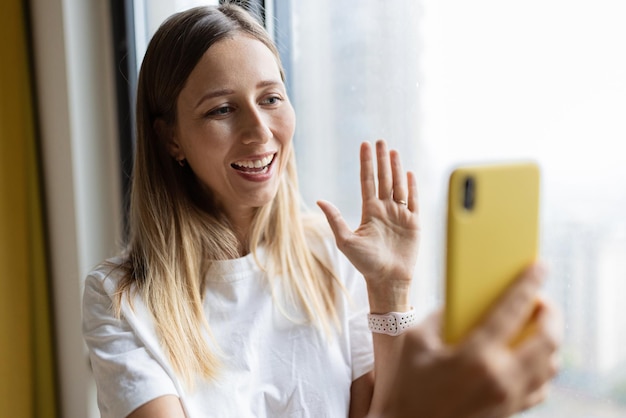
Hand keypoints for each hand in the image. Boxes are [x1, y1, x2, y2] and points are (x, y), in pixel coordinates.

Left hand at [317, 140, 419, 311]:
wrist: (388, 280)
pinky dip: (412, 187)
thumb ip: (335, 219)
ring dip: (396, 169)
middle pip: (384, 179)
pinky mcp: (414, 223)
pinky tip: (409, 173)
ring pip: (398, 186)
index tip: (365, 145)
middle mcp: (385, 210)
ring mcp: (400, 215)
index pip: (368, 181)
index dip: (367, 163)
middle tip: (380, 141)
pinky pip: (414, 201)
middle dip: (382, 160)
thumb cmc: (366, 264)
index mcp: (370, 212)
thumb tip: (320, 200)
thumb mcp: (346, 241)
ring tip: (393, 151)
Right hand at [374, 264, 561, 417]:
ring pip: (550, 364)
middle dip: (550, 313)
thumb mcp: (414, 342)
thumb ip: (441, 316)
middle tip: (540, 300)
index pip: (512, 311)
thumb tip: (462, 301)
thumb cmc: (404, 386)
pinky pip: (541, 387)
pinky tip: (527, 357)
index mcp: (474, 357)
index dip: (529, 284)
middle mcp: (500, 379)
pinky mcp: (508, 412)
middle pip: (548, 339)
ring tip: (536, 325)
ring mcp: (508, 399)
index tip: (539, 267)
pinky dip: (541, 367)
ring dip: (549, 340)